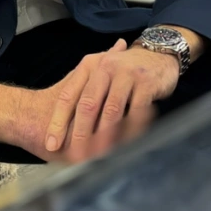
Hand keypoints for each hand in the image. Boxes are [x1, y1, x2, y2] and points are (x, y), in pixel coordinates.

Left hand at [44, 40, 179, 161]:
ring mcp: (127, 74)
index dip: (57, 122)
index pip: (67, 96)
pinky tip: (124, 144)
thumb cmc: (125, 71)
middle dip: (80, 134)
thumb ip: (84, 95)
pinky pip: (136, 111)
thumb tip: (64, 130)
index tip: (51, 144)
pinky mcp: (147, 83)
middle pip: (87, 105)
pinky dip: (130, 130)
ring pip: (111, 110)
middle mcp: (105, 67)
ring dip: (104, 137)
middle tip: (75, 156)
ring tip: (98, 156)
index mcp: (89, 66)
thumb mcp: (101, 75)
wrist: (158, 54)